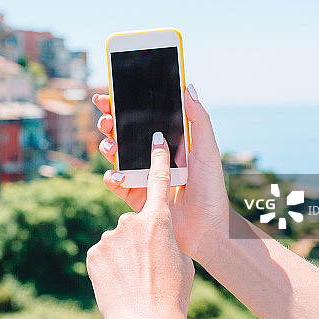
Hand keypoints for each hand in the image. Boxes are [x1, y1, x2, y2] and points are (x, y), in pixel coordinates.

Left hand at [87, 132, 193, 318]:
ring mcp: (110, 236)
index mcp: (159, 221)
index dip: (157, 157)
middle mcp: (131, 222)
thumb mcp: (181, 260)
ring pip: (118, 240)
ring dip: (125, 255)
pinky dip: (111, 265)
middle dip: (141, 240)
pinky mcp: (94, 252)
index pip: (158, 180)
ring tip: (135, 279)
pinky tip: (120, 282)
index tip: (155, 137)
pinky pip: (104, 253)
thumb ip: (167, 236)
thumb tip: (157, 232)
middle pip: (135, 223)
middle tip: (149, 266)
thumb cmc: (173, 294)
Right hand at [93, 84, 229, 263]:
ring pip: (116, 155)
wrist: (207, 231)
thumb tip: (187, 87)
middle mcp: (153, 156)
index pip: (143, 117)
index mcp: (169, 142)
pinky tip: (117, 175)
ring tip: (111, 146)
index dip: (124, 105)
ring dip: (107, 146)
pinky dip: (111, 177)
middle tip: (107, 120)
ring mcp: (142, 175)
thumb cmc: (212, 190)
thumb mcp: (207, 151)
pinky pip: (116, 183)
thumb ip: (198, 119)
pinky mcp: (135, 196)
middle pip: (124, 133)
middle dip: (110, 123)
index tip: (110, 95)